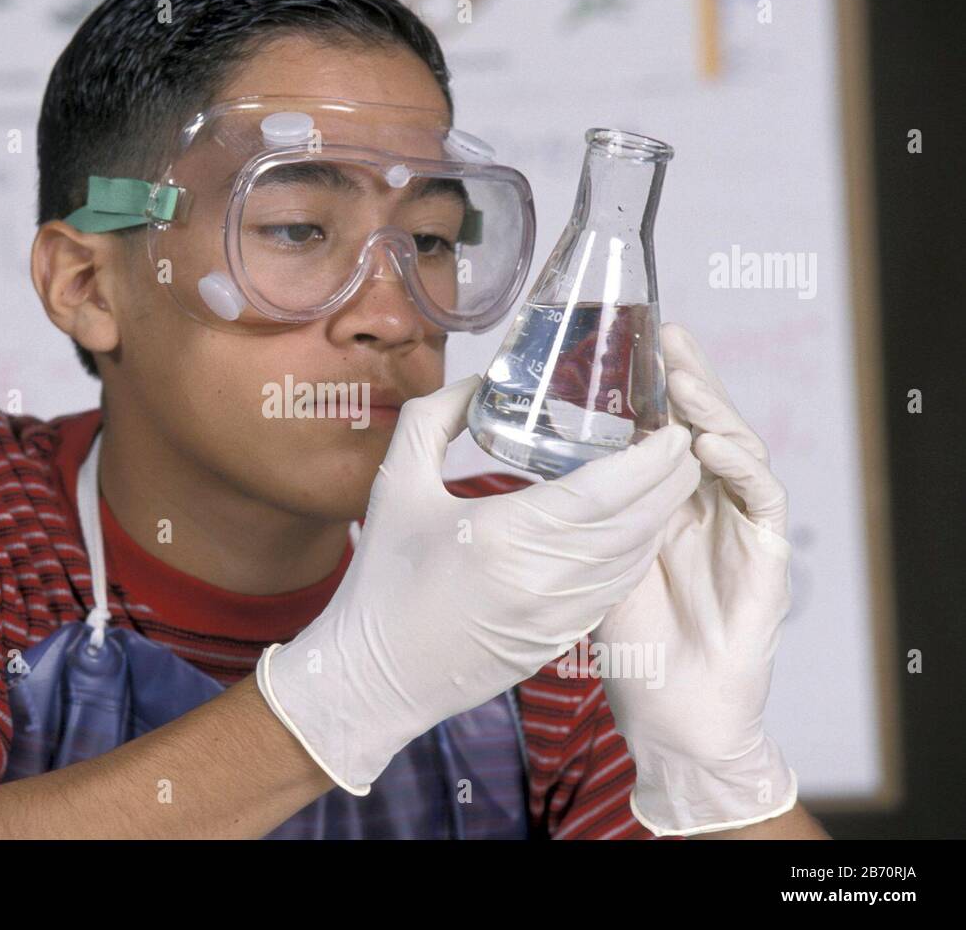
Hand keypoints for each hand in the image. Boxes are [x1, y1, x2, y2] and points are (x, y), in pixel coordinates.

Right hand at [255, 374, 699, 793]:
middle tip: (683, 438)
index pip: (607, 488)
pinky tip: (639, 525)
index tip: (674, 425)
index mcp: (505, 533)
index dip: (652, 457)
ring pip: (637, 556)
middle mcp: (545, 577)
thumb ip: (435, 420)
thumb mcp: (395, 485)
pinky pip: (620, 587)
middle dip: (673, 478)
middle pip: (638, 520)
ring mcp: (560, 615)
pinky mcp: (563, 639)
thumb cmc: (384, 580)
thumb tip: (480, 382)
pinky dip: (639, 550)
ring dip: (663, 513)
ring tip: (670, 475)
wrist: (377, 677)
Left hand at [592, 322, 797, 835]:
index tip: (640, 340)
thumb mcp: (589, 561)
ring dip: (713, 412)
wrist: (671, 712)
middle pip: (707, 426)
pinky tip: (713, 446)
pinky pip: (762, 502)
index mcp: (668, 503)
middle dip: (690, 379)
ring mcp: (740, 530)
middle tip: (668, 336)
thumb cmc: (631, 639)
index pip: (669, 429)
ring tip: (683, 382)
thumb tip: (527, 471)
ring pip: (738, 451)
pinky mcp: (766, 560)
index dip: (660, 385)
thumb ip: (576, 514)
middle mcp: (708, 508)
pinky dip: (742, 469)